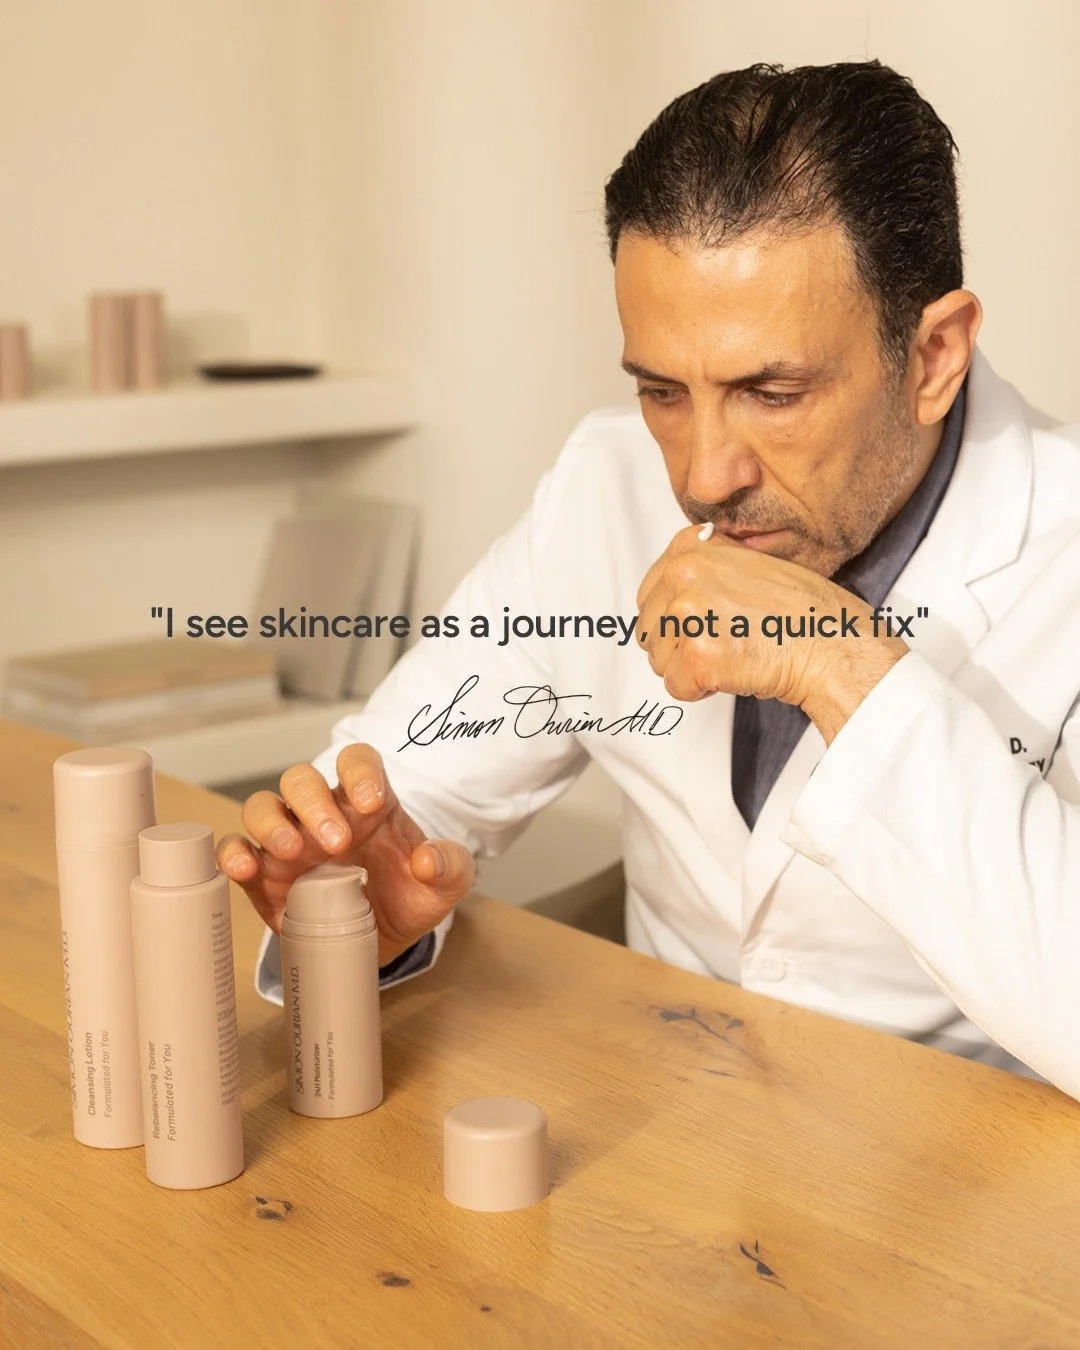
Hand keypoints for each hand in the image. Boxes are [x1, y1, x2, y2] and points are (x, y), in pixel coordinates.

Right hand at [216, 744, 474, 965]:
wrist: (385, 940)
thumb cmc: (411, 896)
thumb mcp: (447, 884)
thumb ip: (451, 866)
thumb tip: (428, 860)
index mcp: (367, 801)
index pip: (357, 762)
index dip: (360, 772)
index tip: (373, 803)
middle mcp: (322, 813)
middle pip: (301, 779)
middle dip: (314, 804)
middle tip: (337, 842)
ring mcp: (289, 842)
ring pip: (261, 807)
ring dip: (272, 824)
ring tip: (292, 854)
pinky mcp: (264, 877)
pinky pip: (235, 851)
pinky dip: (232, 855)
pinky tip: (244, 869)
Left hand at [635, 525, 907, 740]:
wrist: (834, 642)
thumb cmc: (799, 610)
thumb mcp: (745, 564)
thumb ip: (701, 571)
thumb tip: (664, 596)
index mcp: (689, 546)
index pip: (649, 596)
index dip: (676, 621)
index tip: (710, 623)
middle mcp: (683, 572)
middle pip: (648, 629)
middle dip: (678, 646)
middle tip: (725, 643)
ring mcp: (688, 612)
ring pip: (659, 660)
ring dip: (691, 668)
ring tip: (735, 653)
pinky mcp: (697, 655)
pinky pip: (676, 687)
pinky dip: (701, 690)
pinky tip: (736, 672)